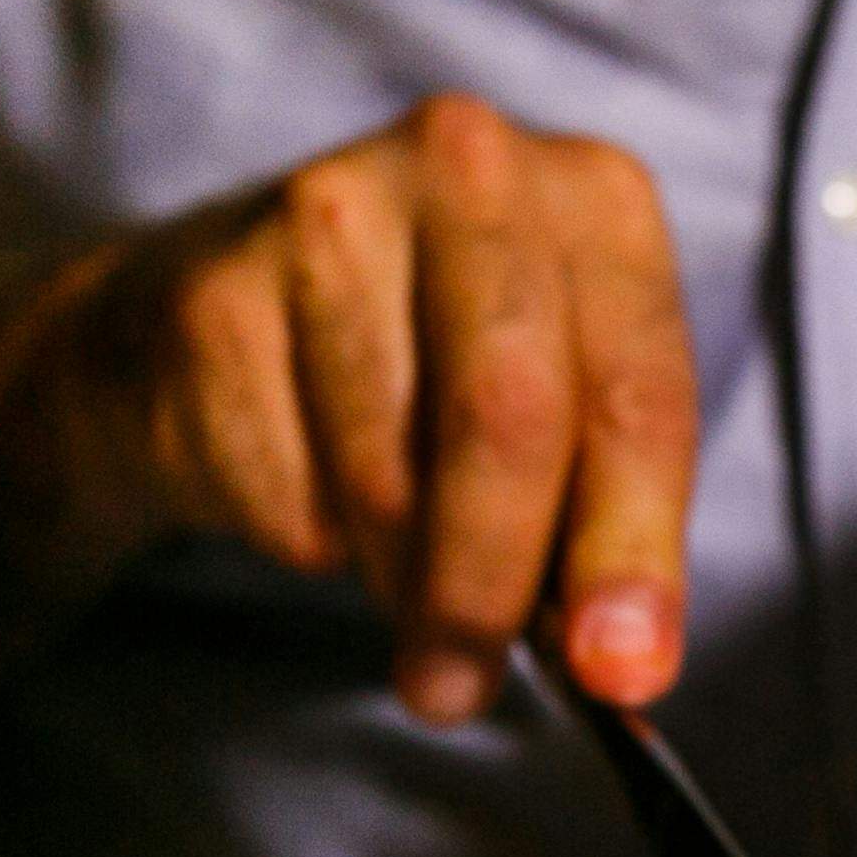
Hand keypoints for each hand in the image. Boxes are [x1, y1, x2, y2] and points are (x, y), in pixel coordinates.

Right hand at [98, 93, 699, 720]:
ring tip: (392, 552)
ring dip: (393, 569)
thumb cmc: (435, 373)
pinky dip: (306, 536)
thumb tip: (623, 664)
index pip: (639, 395)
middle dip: (489, 583)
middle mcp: (470, 168)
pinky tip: (308, 483)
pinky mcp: (217, 293)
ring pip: (385, 472)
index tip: (622, 672)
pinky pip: (283, 486)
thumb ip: (606, 531)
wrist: (223, 319)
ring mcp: (330, 213)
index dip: (633, 549)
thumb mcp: (564, 422)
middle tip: (463, 688)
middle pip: (506, 416)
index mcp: (598, 199)